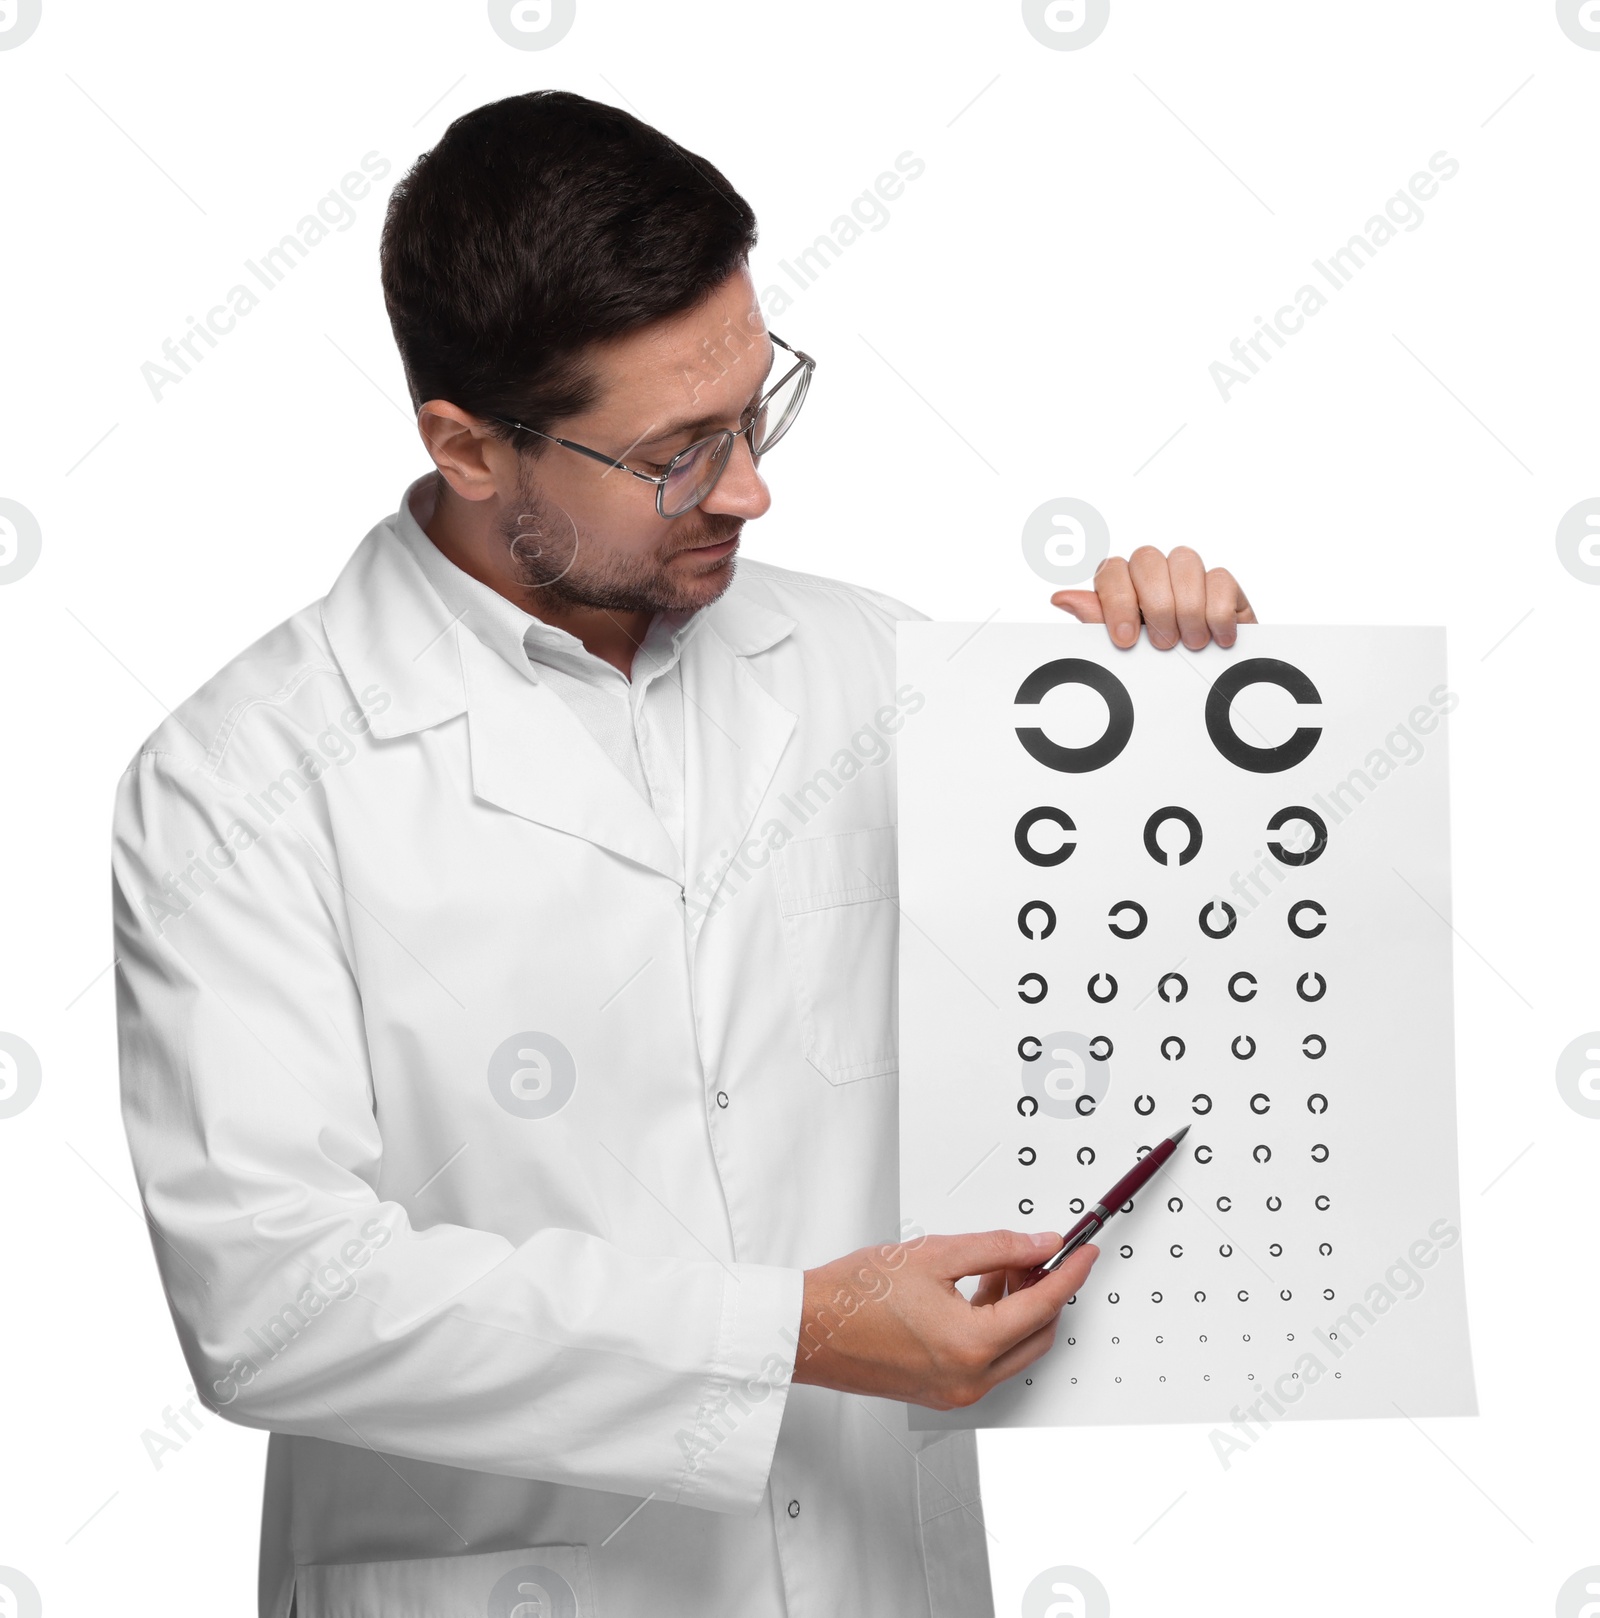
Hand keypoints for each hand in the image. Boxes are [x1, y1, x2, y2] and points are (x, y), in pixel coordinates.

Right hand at [790, 1229, 1098, 1408]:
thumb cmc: (854, 1294)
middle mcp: (969, 1379)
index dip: (1069, 1273)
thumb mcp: (933, 1254)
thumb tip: (1041, 1245)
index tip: (1083, 1252)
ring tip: (1003, 1265)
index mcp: (971, 1345)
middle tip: (1038, 1253)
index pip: (1043, 1305)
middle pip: (1037, 1334)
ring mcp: (955, 1391)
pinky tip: (980, 1292)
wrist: (808, 1327)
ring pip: (1014, 1349)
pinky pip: (988, 1359)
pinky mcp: (941, 1392)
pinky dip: (995, 1326)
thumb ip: (997, 1247)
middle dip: (1046, 1291)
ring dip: (1019, 1308)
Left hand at [1052, 545, 1255, 650]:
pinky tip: (1217, 638)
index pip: (1111, 571)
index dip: (1117, 601)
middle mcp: (1153, 573)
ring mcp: (1188, 575)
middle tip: (1163, 645)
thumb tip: (1060, 598)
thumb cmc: (1154, 665)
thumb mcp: (1121, 650)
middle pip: (1147, 559)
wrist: (1203, 683)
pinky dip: (1217, 611)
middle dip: (1156, 605)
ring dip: (1188, 608)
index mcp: (1121, 586)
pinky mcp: (1222, 585)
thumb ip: (1096, 621)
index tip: (1125, 639)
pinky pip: (1221, 577)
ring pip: (1184, 560)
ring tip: (1191, 644)